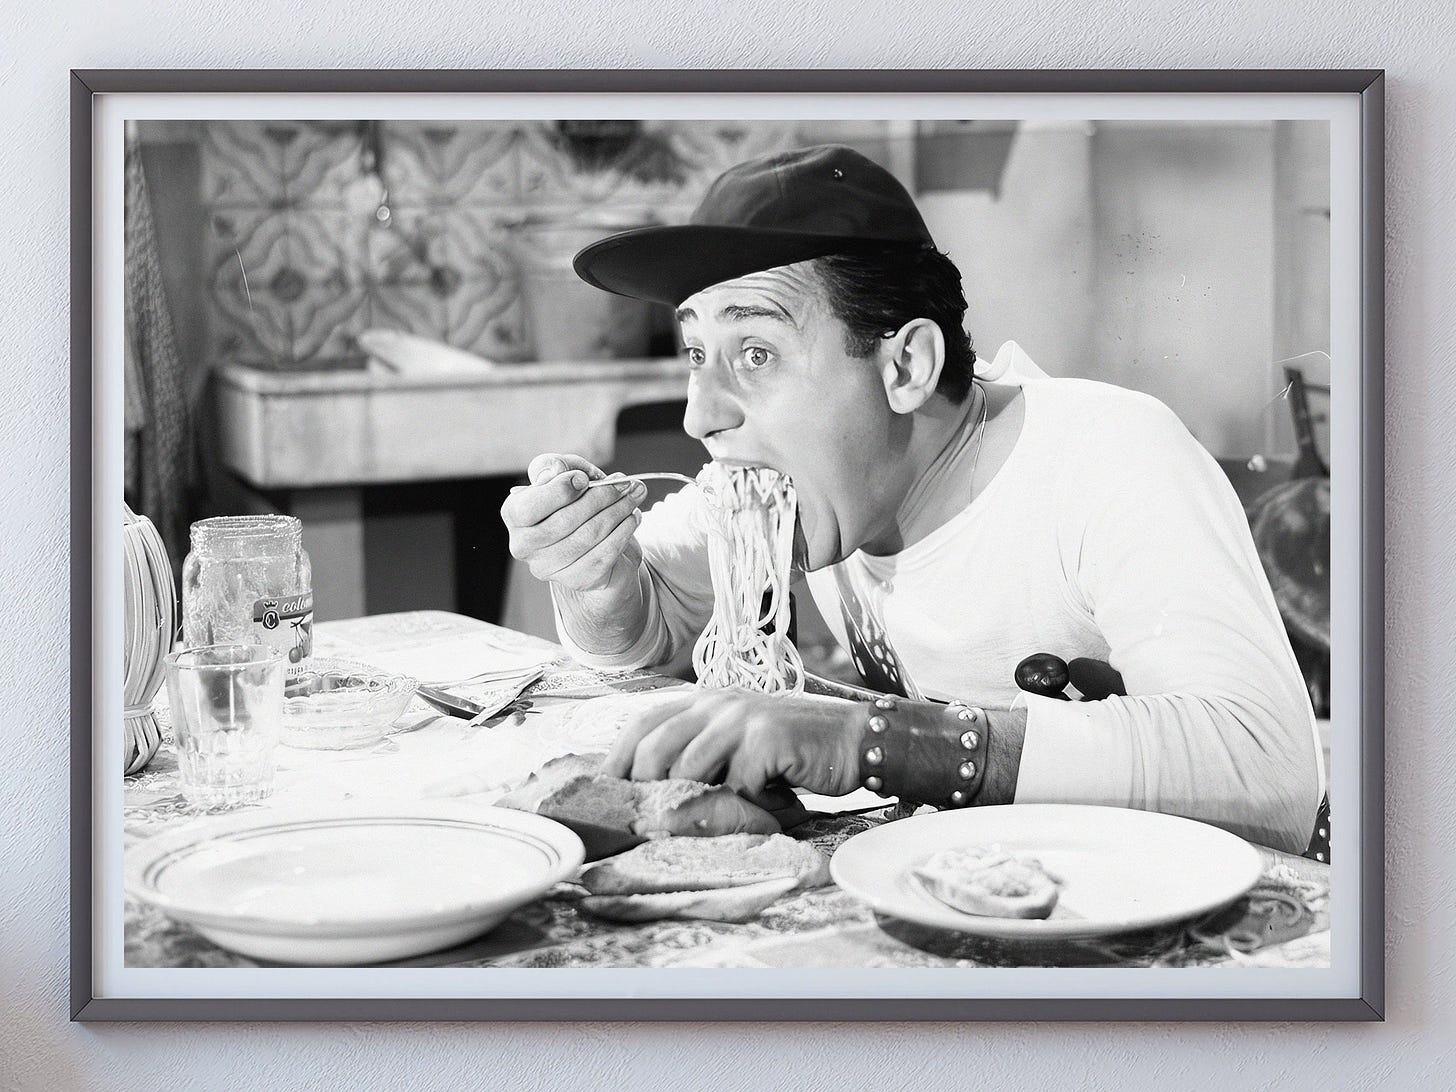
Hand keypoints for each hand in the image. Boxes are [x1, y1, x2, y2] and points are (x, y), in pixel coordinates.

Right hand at [500, 453, 648, 592]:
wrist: (592, 541)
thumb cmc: (573, 501)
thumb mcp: (564, 474)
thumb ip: (556, 465)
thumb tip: (557, 469)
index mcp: (514, 514)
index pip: (527, 508)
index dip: (558, 492)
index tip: (583, 479)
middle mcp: (524, 545)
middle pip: (564, 521)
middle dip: (601, 497)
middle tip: (624, 483)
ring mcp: (549, 567)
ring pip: (588, 536)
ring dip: (618, 511)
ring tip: (634, 496)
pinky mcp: (576, 580)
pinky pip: (605, 554)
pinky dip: (623, 532)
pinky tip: (632, 517)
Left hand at [602, 688, 864, 799]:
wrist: (855, 740)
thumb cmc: (794, 750)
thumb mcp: (739, 742)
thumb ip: (702, 753)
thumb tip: (652, 793)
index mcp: (704, 700)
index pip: (642, 723)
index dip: (618, 759)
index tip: (608, 794)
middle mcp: (717, 702)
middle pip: (656, 747)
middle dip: (649, 790)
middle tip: (655, 821)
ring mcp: (741, 718)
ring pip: (690, 770)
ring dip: (701, 804)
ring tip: (718, 819)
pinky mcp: (766, 739)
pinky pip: (736, 788)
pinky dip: (747, 809)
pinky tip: (767, 808)